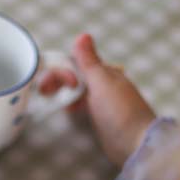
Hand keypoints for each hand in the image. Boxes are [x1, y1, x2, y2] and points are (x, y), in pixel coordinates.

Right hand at [40, 33, 155, 168]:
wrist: (135, 144)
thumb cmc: (120, 112)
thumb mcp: (102, 83)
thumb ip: (90, 62)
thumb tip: (83, 35)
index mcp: (105, 72)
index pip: (77, 63)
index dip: (61, 70)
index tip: (52, 85)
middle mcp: (104, 84)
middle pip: (75, 75)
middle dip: (58, 80)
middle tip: (44, 92)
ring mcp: (102, 102)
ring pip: (77, 90)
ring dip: (63, 91)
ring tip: (50, 99)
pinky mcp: (100, 118)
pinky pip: (81, 105)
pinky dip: (71, 104)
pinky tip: (67, 110)